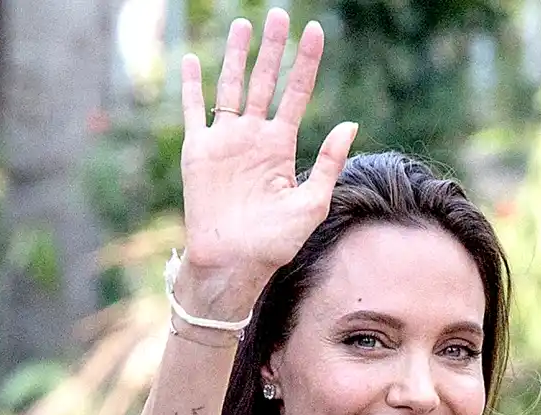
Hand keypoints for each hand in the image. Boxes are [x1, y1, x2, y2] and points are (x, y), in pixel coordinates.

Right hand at [178, 9, 357, 289]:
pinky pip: (193, 112)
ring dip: (237, 56)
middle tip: (279, 15)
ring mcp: (225, 142)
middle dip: (272, 49)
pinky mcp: (199, 152)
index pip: (296, 94)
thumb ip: (328, 164)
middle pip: (264, 81)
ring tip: (244, 24)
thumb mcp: (311, 205)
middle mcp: (253, 138)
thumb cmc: (274, 243)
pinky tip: (192, 60)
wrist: (234, 264)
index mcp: (280, 147)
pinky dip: (191, 86)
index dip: (306, 63)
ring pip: (231, 87)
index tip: (316, 31)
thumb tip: (349, 124)